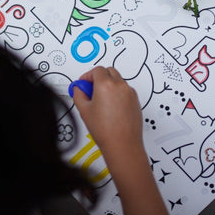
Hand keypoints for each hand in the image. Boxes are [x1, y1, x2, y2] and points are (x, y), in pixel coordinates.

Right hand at [74, 67, 176, 214]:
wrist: (122, 144)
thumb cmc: (105, 130)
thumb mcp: (84, 110)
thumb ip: (78, 94)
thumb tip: (78, 88)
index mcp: (106, 84)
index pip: (96, 70)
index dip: (87, 75)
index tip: (83, 83)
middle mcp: (120, 85)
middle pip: (109, 71)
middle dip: (99, 77)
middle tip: (91, 89)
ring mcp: (129, 92)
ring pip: (118, 80)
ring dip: (109, 84)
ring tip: (100, 101)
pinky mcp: (135, 100)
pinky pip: (125, 90)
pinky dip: (117, 92)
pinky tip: (110, 107)